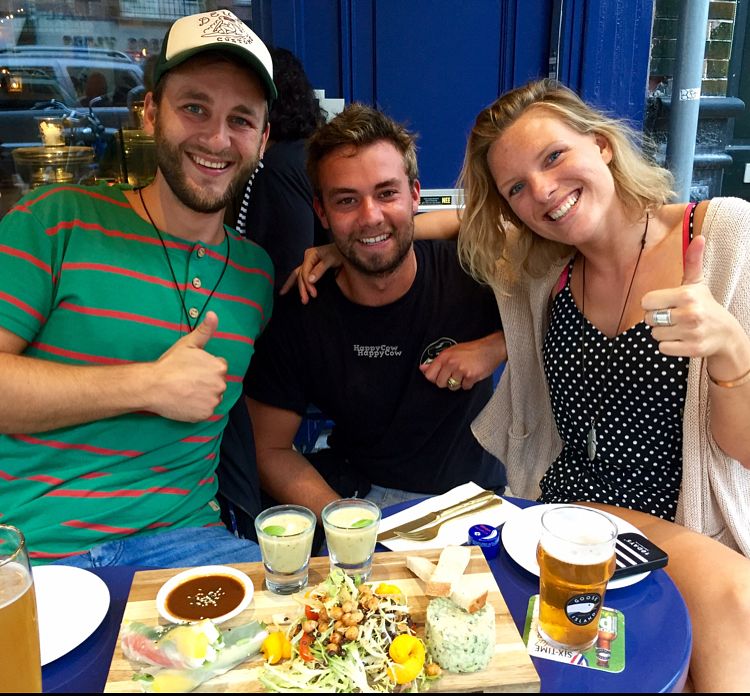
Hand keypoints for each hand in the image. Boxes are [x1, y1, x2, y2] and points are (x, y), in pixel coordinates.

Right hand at [149, 311, 227, 420]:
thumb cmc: (170, 364)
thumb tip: (214, 314)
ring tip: (186, 391)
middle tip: (187, 381)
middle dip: (206, 382)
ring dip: (203, 396)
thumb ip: (205, 330)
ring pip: (212, 397)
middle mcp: (221, 384)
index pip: (218, 368)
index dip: (204, 368)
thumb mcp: (188, 343)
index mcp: (219, 367)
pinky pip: (205, 411)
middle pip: (217, 383)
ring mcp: (213, 401)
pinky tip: (185, 401)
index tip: (191, 370)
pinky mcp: (205, 414)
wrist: (153, 386)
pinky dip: (197, 408)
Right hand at [279, 244, 343, 303]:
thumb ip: (320, 269)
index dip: (307, 284)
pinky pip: (301, 276)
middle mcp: (307, 259)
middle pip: (300, 275)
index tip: (313, 294)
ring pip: (297, 275)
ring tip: (286, 294)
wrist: (345, 252)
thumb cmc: (339, 253)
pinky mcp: (312, 269)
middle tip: (304, 301)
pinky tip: (291, 289)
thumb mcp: (331, 259)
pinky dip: (295, 283)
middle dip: (301, 288)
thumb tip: (310, 280)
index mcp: (310, 255)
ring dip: (293, 286)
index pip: (304, 272)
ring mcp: (309, 264)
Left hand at [419, 332, 505, 389]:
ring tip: (465, 373)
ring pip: (452, 387)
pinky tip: (472, 374)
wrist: (491, 348)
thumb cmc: (472, 349)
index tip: (441, 376)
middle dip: (447, 382)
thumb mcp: (452, 351)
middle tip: (456, 374)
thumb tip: (423, 368)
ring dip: (459, 383)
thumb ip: (437, 361)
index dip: (434, 378)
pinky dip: (469, 384)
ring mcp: (460, 370)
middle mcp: (451, 362)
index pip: (429, 375)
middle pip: (440, 383)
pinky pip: (465, 387)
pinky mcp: (470, 376)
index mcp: (444, 356)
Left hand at [642, 236, 745, 360]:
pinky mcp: (692, 349)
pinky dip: (669, 346)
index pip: (646, 302)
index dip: (653, 304)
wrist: (725, 334)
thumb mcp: (697, 283)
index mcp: (686, 295)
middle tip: (674, 317)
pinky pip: (662, 348)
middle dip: (658, 319)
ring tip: (679, 328)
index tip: (666, 304)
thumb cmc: (705, 305)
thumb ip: (692, 261)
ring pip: (654, 335)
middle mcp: (689, 313)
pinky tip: (682, 339)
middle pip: (648, 319)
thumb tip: (698, 236)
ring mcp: (691, 332)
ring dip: (663, 333)